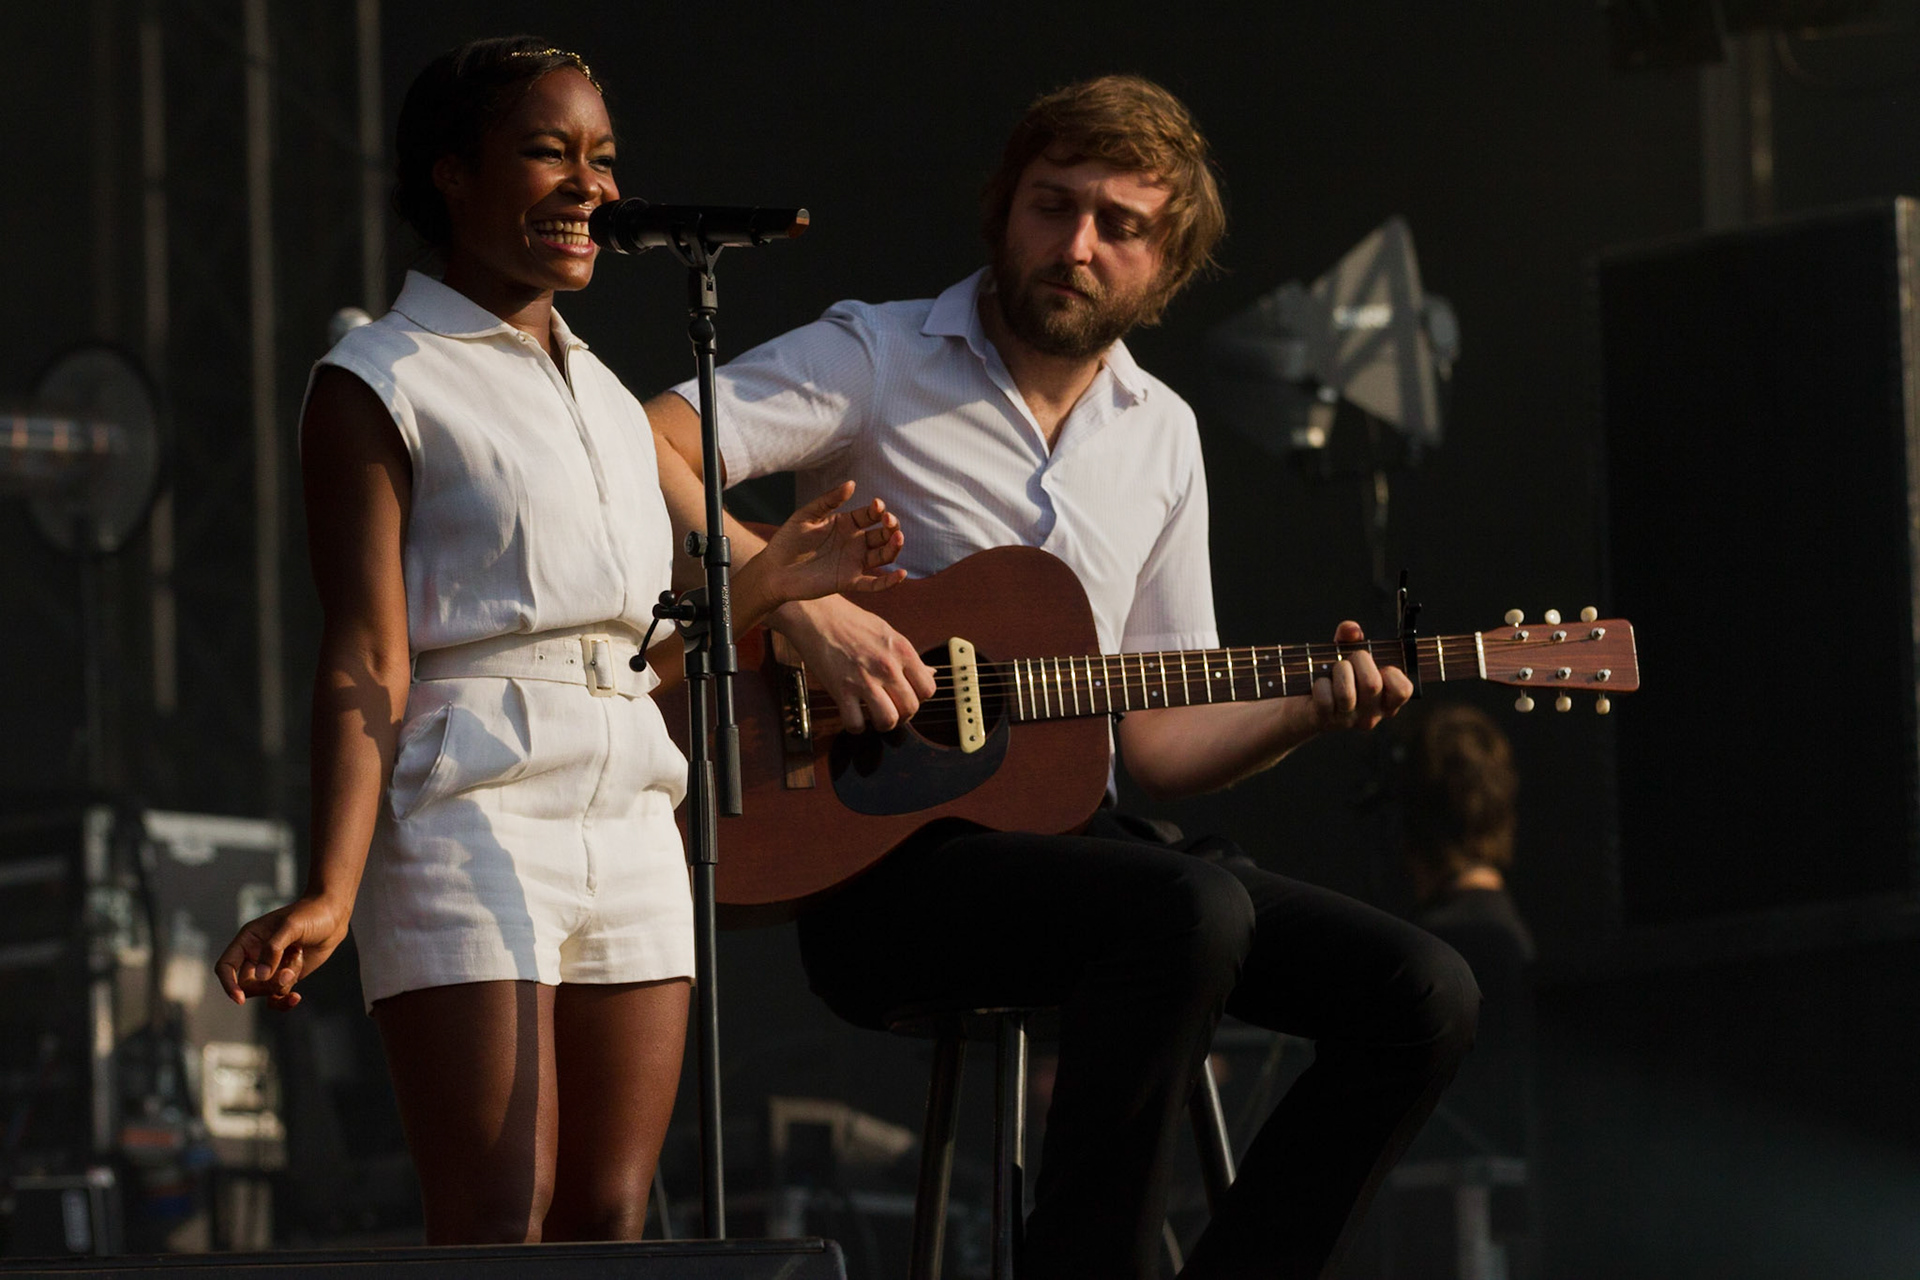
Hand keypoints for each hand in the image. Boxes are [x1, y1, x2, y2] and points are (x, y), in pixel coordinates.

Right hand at [213, 895, 350, 1010]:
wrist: (333, 917)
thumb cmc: (310, 915)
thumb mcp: (291, 927)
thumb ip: (274, 949)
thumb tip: (261, 976)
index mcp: (248, 940)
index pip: (226, 966)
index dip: (228, 983)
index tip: (239, 998)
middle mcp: (255, 956)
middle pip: (245, 985)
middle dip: (265, 986)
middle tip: (287, 974)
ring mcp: (270, 968)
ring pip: (264, 992)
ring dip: (283, 983)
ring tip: (298, 958)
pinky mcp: (285, 977)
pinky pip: (276, 998)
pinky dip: (284, 1002)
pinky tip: (296, 998)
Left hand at [758, 481, 907, 604]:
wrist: (773, 570)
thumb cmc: (788, 540)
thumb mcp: (806, 515)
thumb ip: (829, 500)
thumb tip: (852, 484)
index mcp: (846, 524)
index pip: (870, 515)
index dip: (877, 510)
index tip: (877, 506)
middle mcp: (854, 542)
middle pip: (882, 534)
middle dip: (890, 526)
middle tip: (888, 520)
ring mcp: (853, 562)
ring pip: (883, 555)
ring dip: (894, 547)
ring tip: (897, 538)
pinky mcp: (848, 581)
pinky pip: (873, 583)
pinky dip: (889, 582)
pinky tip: (901, 575)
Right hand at [776, 593, 936, 732]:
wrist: (815, 613)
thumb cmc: (851, 621)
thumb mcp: (888, 633)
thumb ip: (909, 657)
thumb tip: (930, 673)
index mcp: (902, 650)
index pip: (928, 689)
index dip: (918, 697)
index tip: (905, 695)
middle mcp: (887, 666)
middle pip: (911, 708)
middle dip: (902, 714)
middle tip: (890, 707)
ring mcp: (864, 679)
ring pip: (888, 720)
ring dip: (882, 723)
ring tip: (874, 714)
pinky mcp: (840, 690)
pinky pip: (855, 724)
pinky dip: (855, 725)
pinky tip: (853, 714)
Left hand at [1309, 620, 1412, 731]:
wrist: (1302, 706)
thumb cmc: (1332, 677)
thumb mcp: (1345, 654)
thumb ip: (1352, 639)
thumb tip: (1352, 630)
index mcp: (1385, 701)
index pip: (1403, 690)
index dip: (1392, 673)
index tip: (1379, 667)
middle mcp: (1371, 715)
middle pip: (1372, 684)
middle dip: (1358, 661)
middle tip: (1348, 661)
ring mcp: (1348, 720)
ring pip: (1346, 692)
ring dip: (1337, 671)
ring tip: (1332, 671)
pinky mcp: (1325, 721)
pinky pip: (1325, 698)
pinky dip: (1319, 684)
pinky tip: (1318, 685)